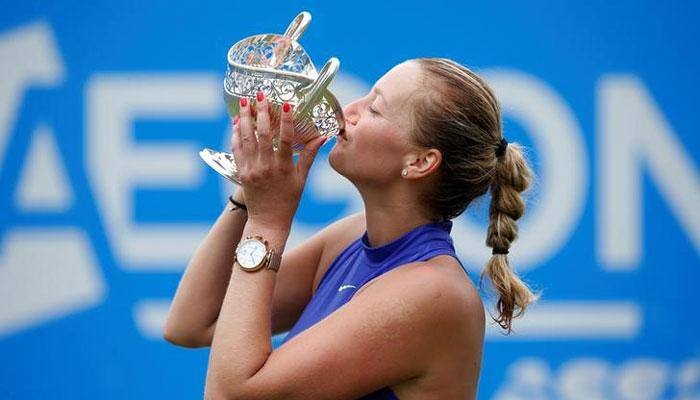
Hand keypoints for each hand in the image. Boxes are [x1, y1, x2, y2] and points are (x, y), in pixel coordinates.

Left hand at [231, 92, 326, 228]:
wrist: (268, 221)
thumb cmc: (288, 200)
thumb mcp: (301, 178)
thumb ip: (309, 156)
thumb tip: (322, 137)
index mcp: (283, 167)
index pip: (285, 139)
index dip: (286, 120)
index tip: (287, 104)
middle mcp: (266, 167)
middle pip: (262, 134)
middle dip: (260, 112)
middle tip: (260, 95)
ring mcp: (251, 169)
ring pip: (246, 139)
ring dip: (245, 118)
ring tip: (245, 102)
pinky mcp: (241, 172)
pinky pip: (236, 150)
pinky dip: (236, 134)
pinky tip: (237, 122)